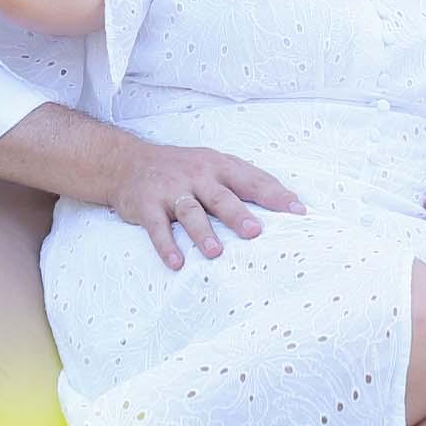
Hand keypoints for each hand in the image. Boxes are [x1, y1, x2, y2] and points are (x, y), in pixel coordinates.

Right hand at [110, 142, 303, 270]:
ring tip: (216, 252)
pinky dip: (166, 245)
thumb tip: (287, 204)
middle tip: (255, 232)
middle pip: (221, 197)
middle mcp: (197, 176)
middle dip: (238, 215)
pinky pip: (157, 227)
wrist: (127, 163)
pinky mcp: (147, 204)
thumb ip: (243, 182)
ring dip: (203, 232)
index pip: (252, 180)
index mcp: (219, 166)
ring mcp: (171, 190)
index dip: (275, 195)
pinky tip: (176, 262)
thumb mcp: (212, 165)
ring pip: (190, 211)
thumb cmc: (182, 169)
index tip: (298, 211)